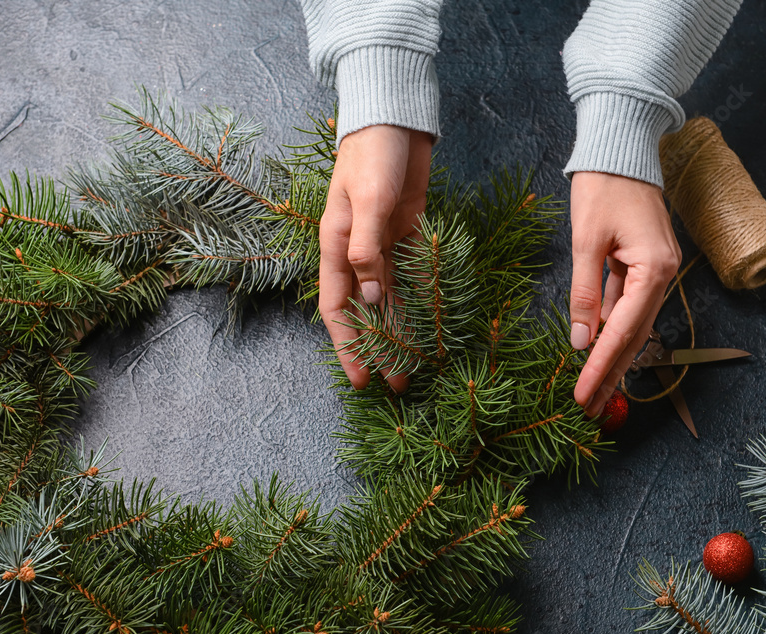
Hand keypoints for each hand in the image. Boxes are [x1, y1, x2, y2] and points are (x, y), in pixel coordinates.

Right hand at [318, 124, 432, 392]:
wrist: (395, 119)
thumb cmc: (373, 155)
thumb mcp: (367, 200)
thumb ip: (366, 247)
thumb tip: (370, 296)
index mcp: (336, 246)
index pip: (338, 308)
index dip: (347, 345)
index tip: (361, 377)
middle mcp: (357, 252)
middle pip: (365, 312)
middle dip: (378, 348)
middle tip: (396, 382)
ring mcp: (383, 245)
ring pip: (389, 300)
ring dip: (400, 331)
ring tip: (414, 364)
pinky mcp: (408, 234)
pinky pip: (411, 277)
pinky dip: (417, 300)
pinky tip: (429, 323)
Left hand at [568, 171, 681, 416]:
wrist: (621, 147)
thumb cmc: (603, 187)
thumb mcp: (586, 243)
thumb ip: (585, 293)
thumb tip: (581, 341)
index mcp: (654, 269)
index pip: (624, 331)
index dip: (602, 367)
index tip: (583, 395)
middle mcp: (663, 274)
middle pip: (634, 335)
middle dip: (610, 373)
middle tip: (589, 408)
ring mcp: (657, 270)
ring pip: (633, 324)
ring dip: (612, 356)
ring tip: (592, 389)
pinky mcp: (645, 264)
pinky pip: (629, 305)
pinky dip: (613, 329)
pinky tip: (597, 351)